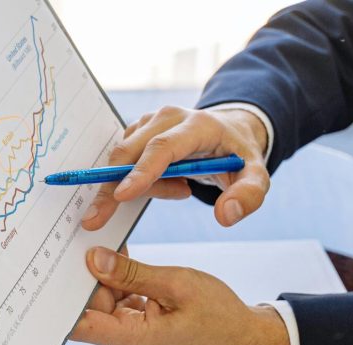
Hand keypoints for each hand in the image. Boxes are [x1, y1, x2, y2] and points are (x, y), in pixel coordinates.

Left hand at [71, 247, 290, 344]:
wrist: (240, 336)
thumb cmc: (218, 316)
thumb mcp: (176, 283)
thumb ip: (132, 273)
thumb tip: (95, 259)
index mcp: (134, 339)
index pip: (79, 325)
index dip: (60, 300)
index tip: (49, 273)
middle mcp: (125, 343)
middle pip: (89, 306)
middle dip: (88, 275)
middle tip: (86, 240)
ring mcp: (129, 336)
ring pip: (102, 300)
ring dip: (106, 276)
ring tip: (110, 247)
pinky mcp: (134, 328)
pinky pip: (116, 301)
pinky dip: (119, 282)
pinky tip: (124, 260)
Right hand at [81, 106, 269, 230]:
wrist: (229, 133)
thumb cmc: (239, 157)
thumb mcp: (256, 177)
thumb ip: (248, 196)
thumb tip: (225, 215)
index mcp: (197, 125)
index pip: (162, 148)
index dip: (140, 172)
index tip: (120, 196)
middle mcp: (168, 117)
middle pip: (130, 152)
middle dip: (110, 187)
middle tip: (96, 219)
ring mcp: (149, 121)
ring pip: (125, 159)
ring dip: (141, 186)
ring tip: (180, 190)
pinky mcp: (139, 130)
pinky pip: (125, 161)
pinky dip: (139, 181)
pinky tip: (170, 184)